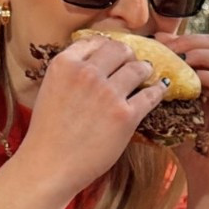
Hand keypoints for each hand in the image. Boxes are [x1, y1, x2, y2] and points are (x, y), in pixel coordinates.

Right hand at [14, 32, 170, 201]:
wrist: (48, 166)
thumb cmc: (48, 133)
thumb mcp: (51, 89)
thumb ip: (71, 72)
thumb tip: (96, 62)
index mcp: (65, 64)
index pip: (95, 42)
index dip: (107, 47)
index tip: (114, 53)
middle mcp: (87, 74)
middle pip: (120, 50)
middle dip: (128, 55)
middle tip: (132, 63)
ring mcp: (108, 94)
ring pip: (138, 68)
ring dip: (144, 70)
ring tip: (146, 74)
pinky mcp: (125, 116)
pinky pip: (151, 94)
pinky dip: (158, 90)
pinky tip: (160, 89)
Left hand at [163, 32, 208, 208]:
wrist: (205, 175)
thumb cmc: (184, 144)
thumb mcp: (163, 112)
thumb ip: (152, 92)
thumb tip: (122, 75)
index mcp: (206, 77)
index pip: (197, 44)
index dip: (178, 38)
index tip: (155, 40)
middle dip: (190, 40)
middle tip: (168, 47)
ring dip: (201, 54)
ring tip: (181, 59)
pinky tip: (194, 80)